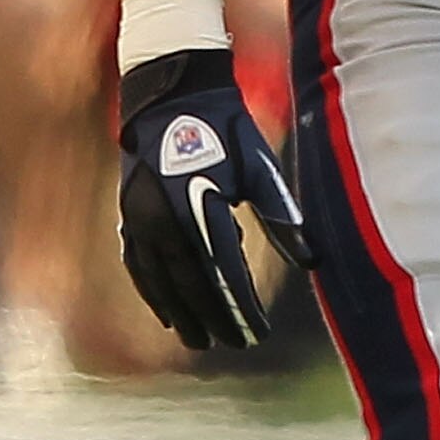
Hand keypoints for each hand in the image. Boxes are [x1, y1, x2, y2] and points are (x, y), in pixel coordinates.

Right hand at [118, 47, 314, 354]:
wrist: (172, 94)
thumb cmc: (225, 129)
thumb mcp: (259, 167)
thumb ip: (281, 215)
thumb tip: (312, 260)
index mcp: (201, 203)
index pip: (224, 270)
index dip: (241, 306)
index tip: (258, 332)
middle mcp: (165, 216)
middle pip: (191, 283)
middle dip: (213, 317)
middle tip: (233, 345)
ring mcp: (141, 217)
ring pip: (160, 279)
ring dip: (181, 313)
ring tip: (200, 341)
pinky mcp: (128, 214)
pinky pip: (138, 264)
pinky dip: (152, 291)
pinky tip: (167, 313)